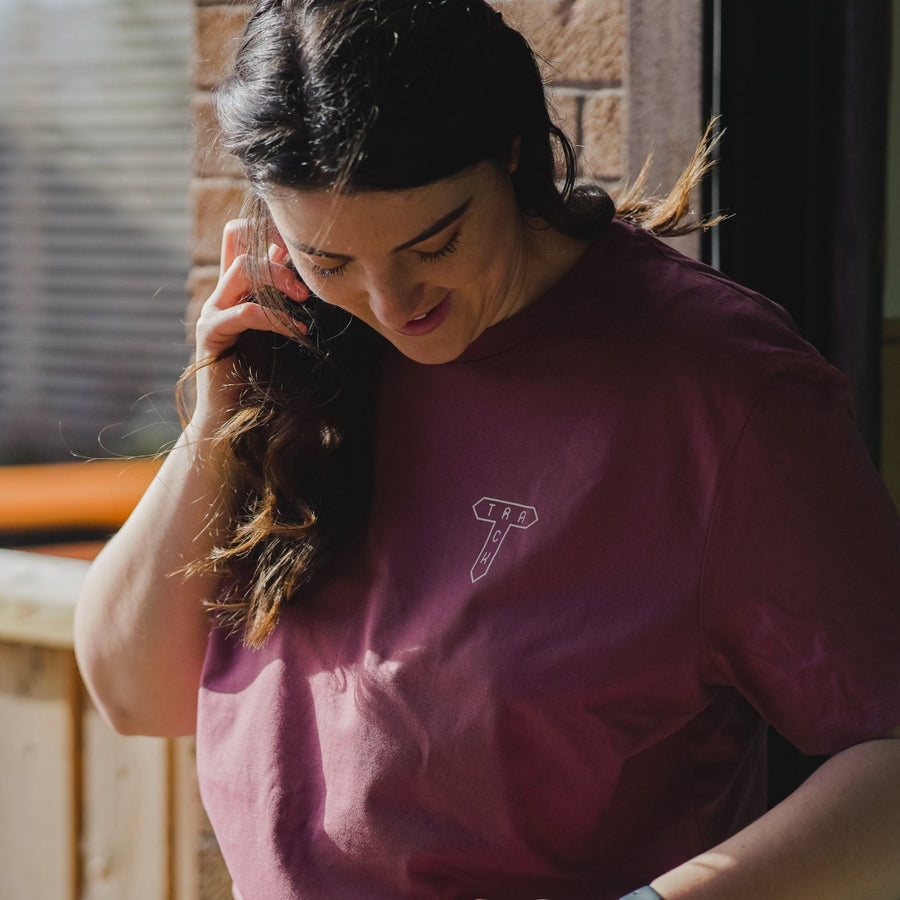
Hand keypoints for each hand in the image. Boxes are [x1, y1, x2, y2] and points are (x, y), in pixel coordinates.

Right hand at [190, 218, 309, 430]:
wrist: (232, 416)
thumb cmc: (263, 375)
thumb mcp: (282, 329)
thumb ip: (290, 301)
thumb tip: (319, 277)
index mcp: (237, 287)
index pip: (240, 234)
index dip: (268, 228)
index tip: (304, 247)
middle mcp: (222, 292)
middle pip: (242, 240)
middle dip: (281, 254)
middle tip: (307, 287)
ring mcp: (213, 310)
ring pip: (243, 268)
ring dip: (279, 279)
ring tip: (304, 303)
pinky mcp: (211, 333)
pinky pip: (245, 313)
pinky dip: (276, 319)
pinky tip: (297, 332)